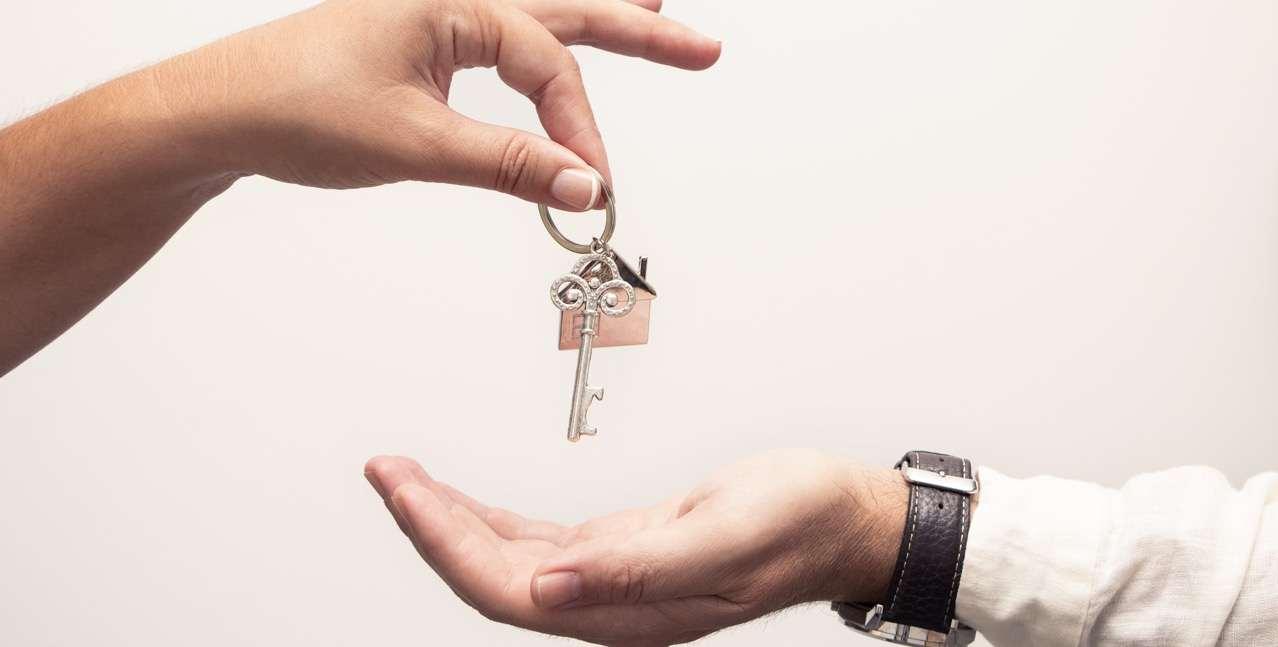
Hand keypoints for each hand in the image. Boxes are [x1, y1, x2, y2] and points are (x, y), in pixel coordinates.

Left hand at [162, 0, 720, 207]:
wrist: (217, 111)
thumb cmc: (292, 105)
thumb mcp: (412, 142)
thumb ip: (506, 164)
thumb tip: (583, 187)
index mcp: (449, 1)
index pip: (548, 64)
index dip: (579, 130)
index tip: (593, 188)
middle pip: (566, 10)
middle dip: (639, 30)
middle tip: (703, 49)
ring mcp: (437, 17)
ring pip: (539, 16)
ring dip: (598, 19)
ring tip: (657, 11)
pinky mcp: (423, 43)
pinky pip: (504, 39)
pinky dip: (545, 45)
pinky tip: (562, 50)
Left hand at [364, 450, 907, 645]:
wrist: (841, 517)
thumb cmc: (799, 521)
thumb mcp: (728, 533)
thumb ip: (640, 570)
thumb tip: (550, 590)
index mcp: (631, 611)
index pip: (510, 593)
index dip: (449, 547)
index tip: (408, 494)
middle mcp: (610, 605)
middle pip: (493, 579)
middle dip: (431, 527)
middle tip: (386, 472)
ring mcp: (610, 581)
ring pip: (506, 561)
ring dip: (450, 521)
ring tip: (403, 478)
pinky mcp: (618, 552)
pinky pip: (534, 542)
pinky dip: (489, 517)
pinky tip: (461, 499)